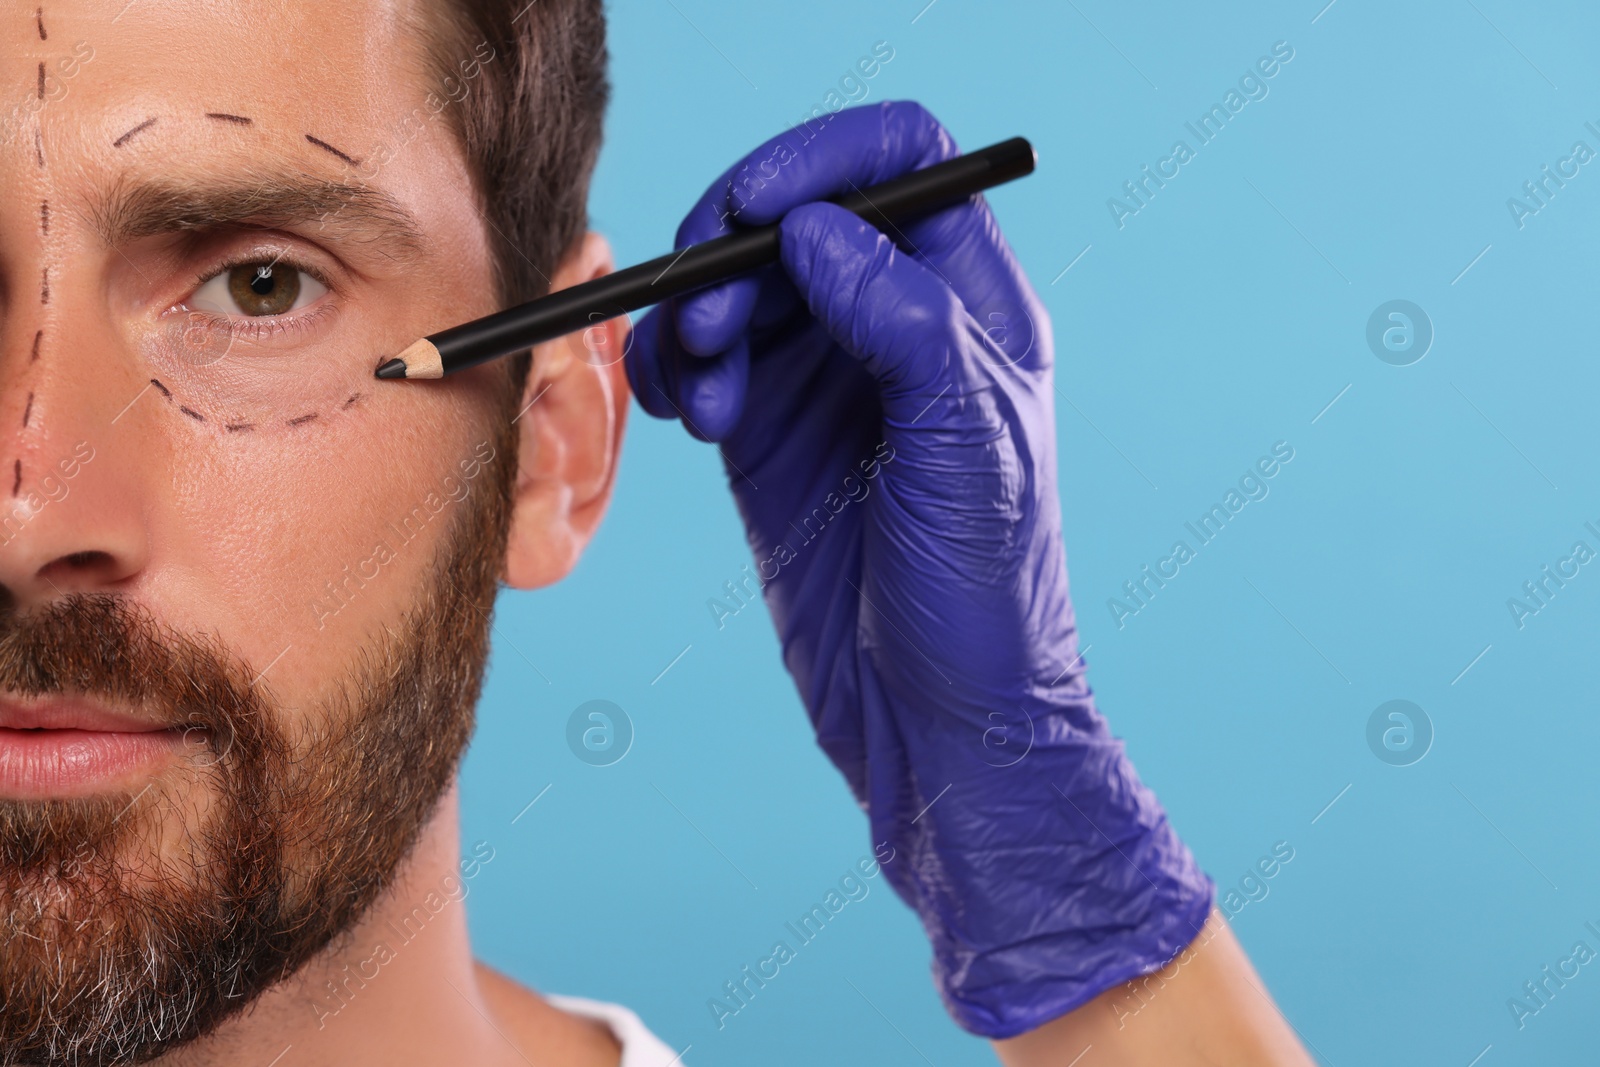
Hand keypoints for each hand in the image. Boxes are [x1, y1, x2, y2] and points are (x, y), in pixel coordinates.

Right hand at [626, 100, 1213, 1037]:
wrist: (936, 715)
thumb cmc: (985, 589)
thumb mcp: (965, 445)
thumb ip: (903, 322)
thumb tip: (817, 231)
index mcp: (967, 305)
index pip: (902, 160)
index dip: (825, 156)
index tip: (757, 206)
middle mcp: (893, 324)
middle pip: (795, 212)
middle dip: (733, 249)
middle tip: (707, 317)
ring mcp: (825, 377)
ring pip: (736, 284)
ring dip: (698, 318)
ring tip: (710, 405)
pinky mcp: (767, 432)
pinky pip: (702, 360)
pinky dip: (674, 368)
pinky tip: (689, 417)